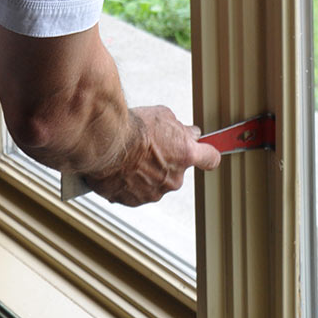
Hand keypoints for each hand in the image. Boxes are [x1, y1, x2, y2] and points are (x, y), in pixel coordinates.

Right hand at [83, 105, 220, 206]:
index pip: (210, 158)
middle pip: (176, 170)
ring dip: (145, 172)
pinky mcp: (133, 201)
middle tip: (148, 146)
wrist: (107, 144)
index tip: (206, 152)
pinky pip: (135, 191)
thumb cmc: (134, 127)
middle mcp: (173, 179)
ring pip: (154, 181)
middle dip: (165, 160)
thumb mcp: (164, 116)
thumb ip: (179, 129)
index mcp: (185, 155)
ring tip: (129, 155)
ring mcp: (154, 192)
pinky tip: (119, 167)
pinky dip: (128, 182)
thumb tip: (188, 133)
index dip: (208, 154)